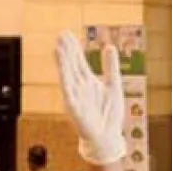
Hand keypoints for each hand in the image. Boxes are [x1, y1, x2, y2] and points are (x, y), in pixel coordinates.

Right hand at [54, 32, 126, 165]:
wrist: (108, 136)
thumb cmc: (108, 113)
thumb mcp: (114, 84)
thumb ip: (110, 67)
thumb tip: (109, 46)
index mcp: (88, 81)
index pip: (78, 61)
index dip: (73, 48)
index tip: (67, 34)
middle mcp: (80, 87)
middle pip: (72, 65)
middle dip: (67, 51)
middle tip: (61, 34)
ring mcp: (76, 97)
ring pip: (68, 77)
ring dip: (62, 64)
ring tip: (57, 49)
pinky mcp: (76, 109)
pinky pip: (70, 95)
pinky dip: (66, 84)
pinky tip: (63, 74)